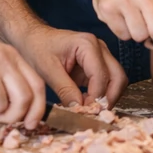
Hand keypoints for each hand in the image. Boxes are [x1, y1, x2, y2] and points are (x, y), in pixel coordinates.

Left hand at [10, 24, 127, 107]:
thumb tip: (79, 109)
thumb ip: (65, 89)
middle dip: (109, 98)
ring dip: (107, 97)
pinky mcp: (97, 65)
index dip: (95, 97)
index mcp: (87, 45)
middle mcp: (100, 48)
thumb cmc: (38, 49)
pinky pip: (107, 82)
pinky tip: (86, 103)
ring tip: (89, 109)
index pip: (101, 76)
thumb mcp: (47, 70)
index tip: (85, 112)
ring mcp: (101, 56)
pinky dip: (101, 94)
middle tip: (94, 114)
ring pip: (117, 80)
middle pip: (118, 77)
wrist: (34, 38)